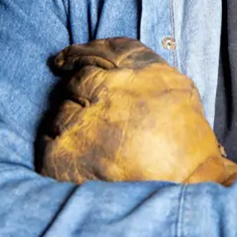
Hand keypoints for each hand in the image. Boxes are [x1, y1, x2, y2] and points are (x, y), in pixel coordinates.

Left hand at [39, 37, 236, 185]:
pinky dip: (56, 148)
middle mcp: (108, 90)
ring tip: (89, 143)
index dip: (79, 52)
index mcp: (136, 71)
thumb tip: (115, 67)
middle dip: (77, 93)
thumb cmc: (188, 141)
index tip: (63, 60)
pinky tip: (74, 158)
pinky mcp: (66, 155)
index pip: (100, 51)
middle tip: (88, 114)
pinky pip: (47, 142)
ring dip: (69, 123)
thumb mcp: (179, 88)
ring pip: (59, 111)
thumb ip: (145, 70)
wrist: (187, 185)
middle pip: (76, 81)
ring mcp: (85, 123)